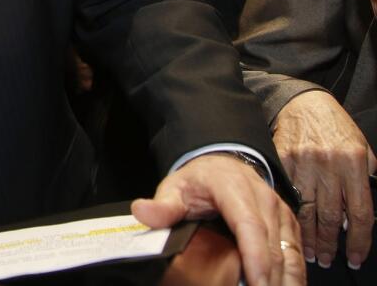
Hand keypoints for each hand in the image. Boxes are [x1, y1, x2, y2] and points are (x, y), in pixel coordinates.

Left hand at [133, 153, 303, 285]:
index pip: (249, 226)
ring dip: (286, 280)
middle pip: (272, 245)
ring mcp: (279, 211)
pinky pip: (296, 253)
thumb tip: (142, 212)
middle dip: (270, 278)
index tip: (256, 283)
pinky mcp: (288, 223)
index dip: (255, 257)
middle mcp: (263, 198)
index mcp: (233, 188)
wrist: (222, 164)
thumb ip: (162, 205)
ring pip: (290, 252)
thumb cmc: (199, 180)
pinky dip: (293, 276)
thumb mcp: (174, 187)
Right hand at [273, 90, 375, 269]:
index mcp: (354, 162)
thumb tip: (356, 219)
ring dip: (309, 236)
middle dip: (329, 244)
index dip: (359, 240)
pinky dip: (290, 214)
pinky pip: (287, 194)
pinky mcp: (282, 160)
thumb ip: (364, 182)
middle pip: (331, 216)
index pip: (361, 213)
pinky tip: (292, 227)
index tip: (354, 257)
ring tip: (311, 253)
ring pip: (307, 209)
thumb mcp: (362, 151)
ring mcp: (303, 163)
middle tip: (328, 260)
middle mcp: (329, 164)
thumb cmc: (336, 128)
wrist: (302, 103)